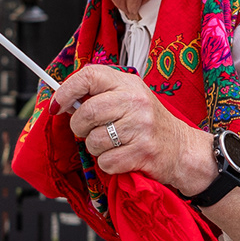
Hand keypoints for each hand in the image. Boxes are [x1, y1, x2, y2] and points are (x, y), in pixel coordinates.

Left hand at [52, 65, 214, 192]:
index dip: (66, 91)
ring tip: (113, 145)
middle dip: (79, 128)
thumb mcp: (130, 98)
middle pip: (86, 113)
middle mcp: (135, 101)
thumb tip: (63, 102)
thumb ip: (101, 96)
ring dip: (96, 148)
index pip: (89, 76)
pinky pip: (105, 162)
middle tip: (88, 131)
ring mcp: (140, 126)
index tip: (57, 105)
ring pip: (93, 141)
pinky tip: (122, 158)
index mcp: (128, 83)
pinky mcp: (142, 152)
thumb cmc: (150, 124)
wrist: (183, 148)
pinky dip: (108, 164)